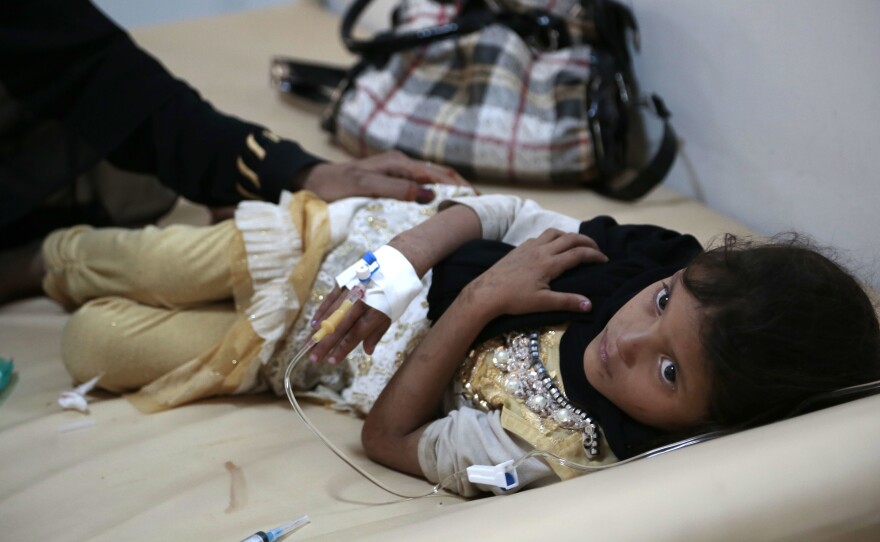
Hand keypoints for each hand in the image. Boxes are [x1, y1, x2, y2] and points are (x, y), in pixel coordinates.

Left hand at [298, 150, 471, 202]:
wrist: (315, 181)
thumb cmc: (337, 185)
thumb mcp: (366, 186)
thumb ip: (398, 189)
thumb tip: (431, 194)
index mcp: (398, 163)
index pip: (436, 175)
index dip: (457, 187)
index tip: (475, 199)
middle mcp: (401, 163)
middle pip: (438, 173)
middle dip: (460, 185)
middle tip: (480, 203)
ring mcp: (397, 170)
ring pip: (431, 177)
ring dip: (451, 188)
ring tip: (468, 203)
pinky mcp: (392, 178)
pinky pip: (421, 183)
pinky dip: (437, 190)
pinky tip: (443, 201)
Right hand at [308, 286, 391, 364]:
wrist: (394, 267)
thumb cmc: (392, 296)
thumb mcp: (389, 316)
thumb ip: (376, 334)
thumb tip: (367, 352)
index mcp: (375, 314)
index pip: (355, 335)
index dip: (342, 349)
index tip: (331, 361)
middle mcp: (361, 303)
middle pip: (339, 327)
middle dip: (325, 344)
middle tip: (313, 357)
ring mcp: (350, 292)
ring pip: (331, 314)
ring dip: (319, 330)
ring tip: (310, 343)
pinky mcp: (343, 283)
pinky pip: (329, 300)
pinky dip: (321, 312)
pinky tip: (313, 323)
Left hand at [460, 228, 607, 319]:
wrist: (486, 293)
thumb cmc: (514, 300)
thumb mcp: (542, 303)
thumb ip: (567, 302)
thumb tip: (589, 305)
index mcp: (550, 263)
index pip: (579, 254)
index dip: (595, 255)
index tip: (605, 260)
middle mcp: (541, 250)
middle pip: (570, 238)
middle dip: (587, 241)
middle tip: (597, 249)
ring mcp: (528, 247)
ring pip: (553, 232)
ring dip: (568, 235)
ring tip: (576, 244)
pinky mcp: (518, 248)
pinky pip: (539, 236)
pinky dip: (551, 237)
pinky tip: (550, 246)